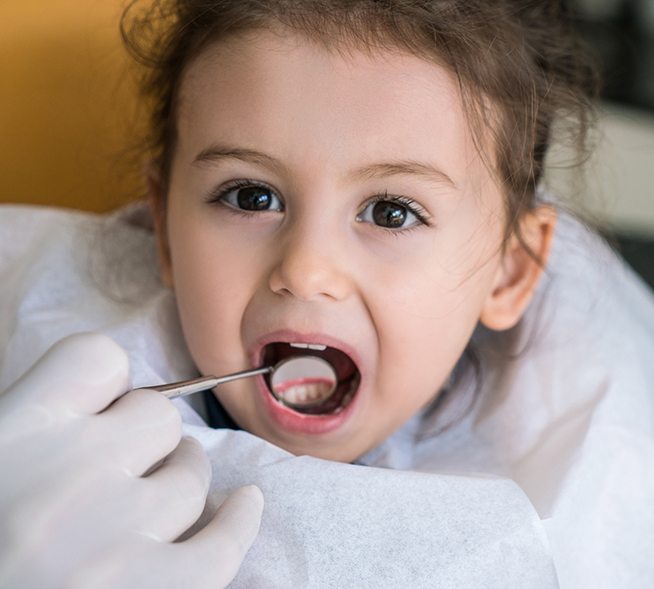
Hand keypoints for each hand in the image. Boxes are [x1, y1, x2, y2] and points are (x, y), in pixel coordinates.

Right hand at [0, 333, 262, 588]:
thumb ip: (30, 434)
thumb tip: (95, 413)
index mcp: (11, 436)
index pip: (96, 358)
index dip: (107, 384)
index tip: (103, 409)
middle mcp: (67, 473)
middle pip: (156, 416)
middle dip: (146, 439)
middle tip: (125, 468)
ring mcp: (113, 537)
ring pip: (189, 474)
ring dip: (181, 482)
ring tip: (153, 505)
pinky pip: (222, 542)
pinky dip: (239, 522)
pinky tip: (244, 507)